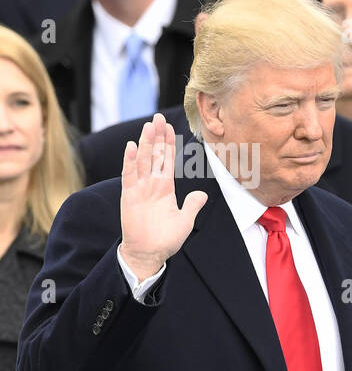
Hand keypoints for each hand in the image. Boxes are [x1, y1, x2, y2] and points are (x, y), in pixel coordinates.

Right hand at [119, 113, 206, 280]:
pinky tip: (132, 146)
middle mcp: (152, 185)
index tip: (169, 127)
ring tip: (148, 126)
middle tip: (158, 117)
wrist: (149, 253)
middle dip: (157, 136)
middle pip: (155, 155)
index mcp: (165, 188)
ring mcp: (140, 189)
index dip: (168, 144)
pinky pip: (130, 175)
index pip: (167, 160)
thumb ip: (192, 205)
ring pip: (143, 161)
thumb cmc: (166, 239)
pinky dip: (131, 161)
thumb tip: (202, 194)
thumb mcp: (185, 221)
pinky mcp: (129, 196)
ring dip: (146, 143)